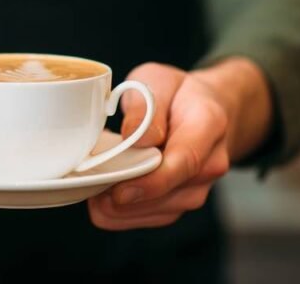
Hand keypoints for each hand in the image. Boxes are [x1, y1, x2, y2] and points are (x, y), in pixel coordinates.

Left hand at [88, 58, 270, 230]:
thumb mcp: (158, 80)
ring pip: (156, 212)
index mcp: (208, 124)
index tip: (119, 191)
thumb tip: (134, 137)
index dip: (151, 181)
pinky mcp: (180, 202)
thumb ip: (146, 105)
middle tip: (88, 184)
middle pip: (169, 194)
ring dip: (120, 207)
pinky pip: (150, 218)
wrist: (205, 109)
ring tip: (91, 186)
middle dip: (126, 196)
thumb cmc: (178, 94)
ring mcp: (198, 188)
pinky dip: (122, 212)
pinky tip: (101, 196)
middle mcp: (211, 163)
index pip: (185, 161)